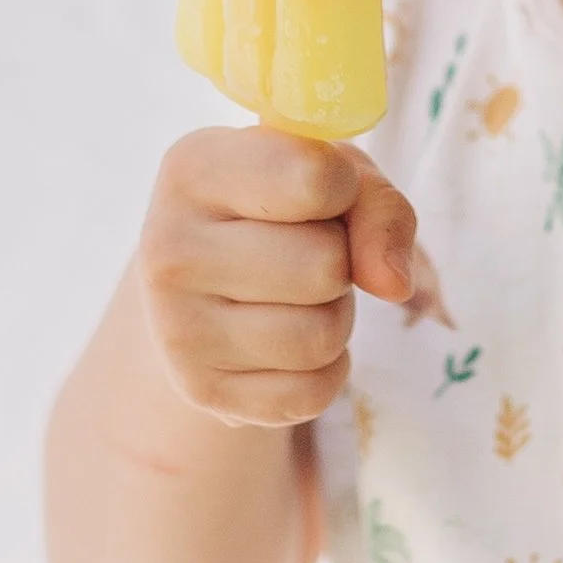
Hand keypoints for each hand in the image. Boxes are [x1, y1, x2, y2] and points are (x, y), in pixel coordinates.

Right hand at [139, 126, 416, 425]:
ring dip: (334, 317)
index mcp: (192, 170)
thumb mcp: (332, 176)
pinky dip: (324, 369)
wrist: (205, 279)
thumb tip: (394, 285)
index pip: (315, 179)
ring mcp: (176, 329)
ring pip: (321, 336)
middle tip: (302, 252)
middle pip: (325, 266)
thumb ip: (378, 206)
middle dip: (339, 262)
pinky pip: (313, 393)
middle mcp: (168, 250)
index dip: (343, 188)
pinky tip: (288, 342)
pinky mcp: (201, 391)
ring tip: (296, 296)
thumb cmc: (278, 209)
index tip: (318, 191)